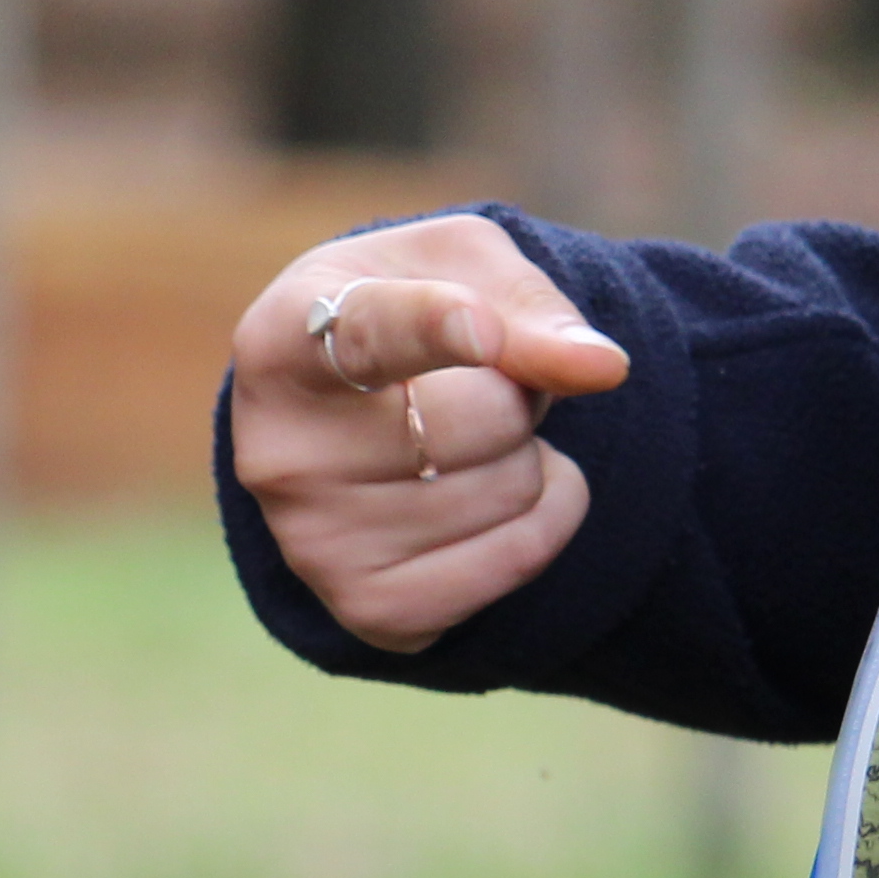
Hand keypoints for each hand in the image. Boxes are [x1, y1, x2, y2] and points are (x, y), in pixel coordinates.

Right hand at [227, 216, 628, 653]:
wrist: (348, 420)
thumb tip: (601, 368)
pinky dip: (545, 518)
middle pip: (481, 417)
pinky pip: (520, 558)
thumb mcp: (458, 266)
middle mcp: (278, 455)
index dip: (436, 328)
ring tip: (469, 441)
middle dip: (517, 390)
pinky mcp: (372, 610)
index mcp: (280, 342)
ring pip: (512, 488)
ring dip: (527, 453)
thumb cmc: (410, 312)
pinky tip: (495, 493)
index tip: (484, 327)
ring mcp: (317, 545)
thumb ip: (527, 303)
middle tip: (475, 385)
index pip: (369, 336)